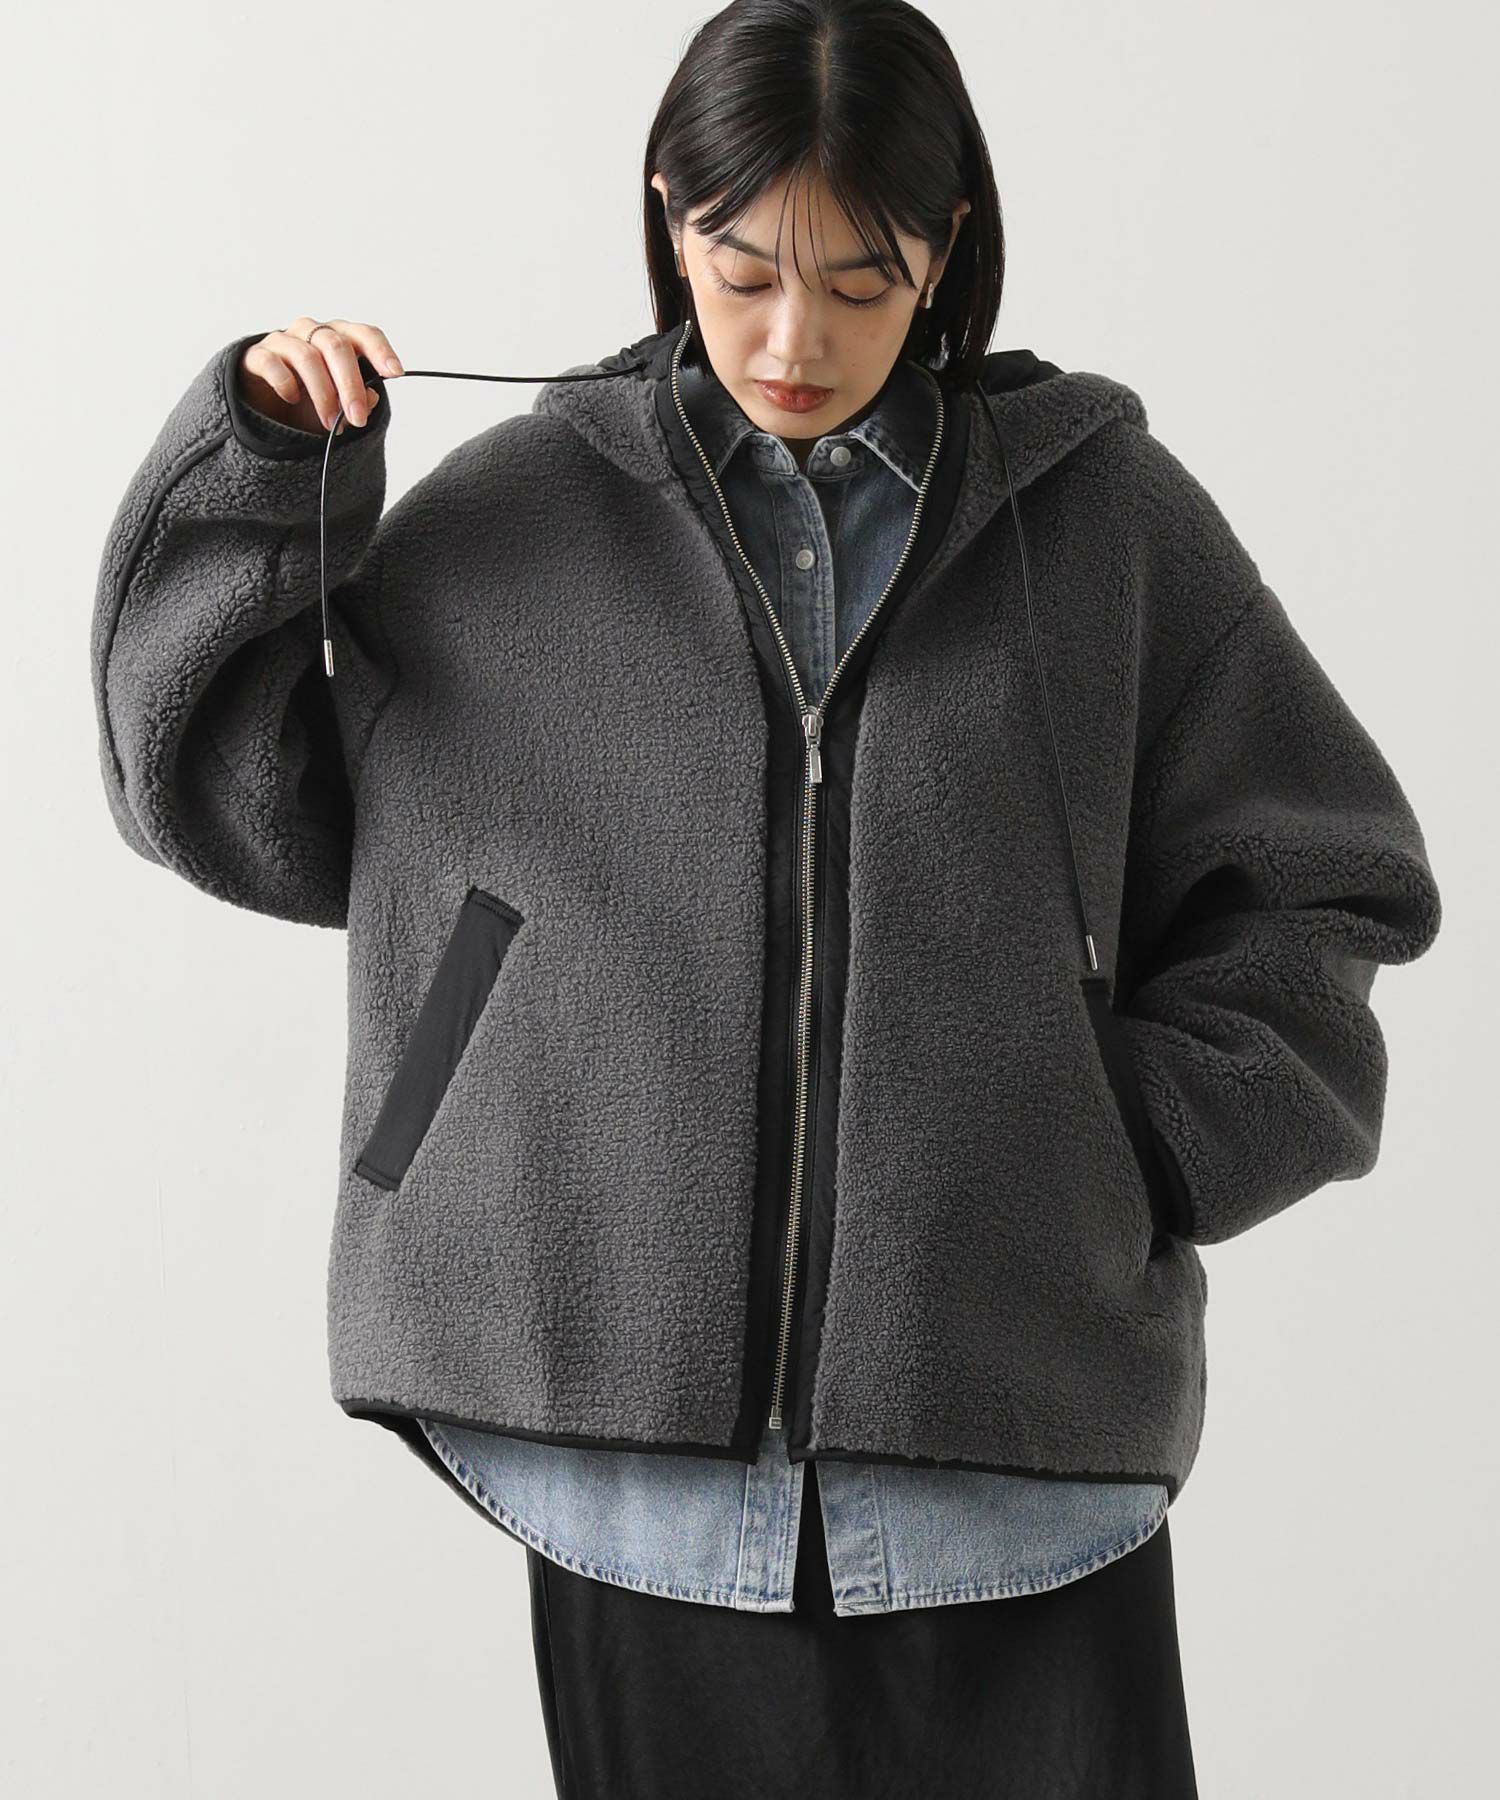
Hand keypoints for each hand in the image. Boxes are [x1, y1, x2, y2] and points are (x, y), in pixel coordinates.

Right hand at [238, 317, 403, 434]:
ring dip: (322, 394)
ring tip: (329, 423)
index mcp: (339, 337)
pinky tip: (293, 399)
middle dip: (350, 386)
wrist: (267, 400)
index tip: (396, 373)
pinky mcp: (257, 355)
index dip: (381, 351)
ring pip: (307, 356)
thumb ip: (358, 399)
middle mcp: (312, 331)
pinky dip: (285, 382)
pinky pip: (272, 363)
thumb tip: (371, 397)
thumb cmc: (311, 396)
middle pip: (336, 346)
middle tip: (357, 419)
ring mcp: (284, 340)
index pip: (364, 334)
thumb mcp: (340, 403)